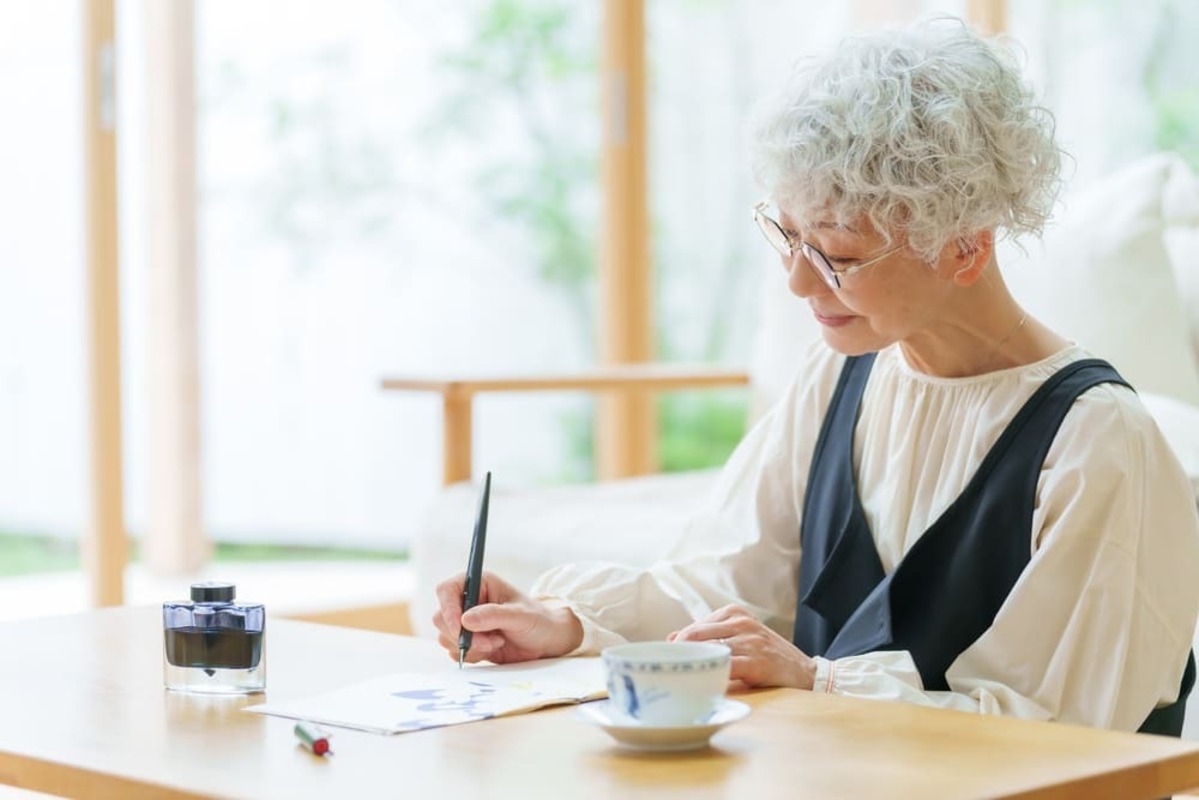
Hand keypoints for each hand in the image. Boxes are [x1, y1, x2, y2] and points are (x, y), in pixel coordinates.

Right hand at [432, 570, 583, 664]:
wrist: (546, 642)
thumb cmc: (538, 620)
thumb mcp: (520, 616)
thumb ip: (494, 615)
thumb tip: (465, 620)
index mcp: (479, 583)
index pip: (447, 590)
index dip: (447, 608)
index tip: (459, 627)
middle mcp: (468, 601)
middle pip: (441, 617)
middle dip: (462, 635)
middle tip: (490, 641)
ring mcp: (466, 622)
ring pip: (446, 637)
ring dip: (470, 646)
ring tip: (496, 643)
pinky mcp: (468, 641)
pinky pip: (454, 651)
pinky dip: (471, 655)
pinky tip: (492, 650)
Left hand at [668, 604, 815, 689]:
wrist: (805, 673)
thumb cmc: (767, 657)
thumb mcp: (739, 639)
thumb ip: (708, 637)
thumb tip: (671, 638)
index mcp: (735, 613)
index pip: (694, 627)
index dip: (678, 645)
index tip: (666, 660)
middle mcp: (741, 622)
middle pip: (696, 635)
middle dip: (678, 654)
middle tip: (667, 671)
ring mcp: (750, 640)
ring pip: (707, 650)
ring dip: (691, 665)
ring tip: (679, 679)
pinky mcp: (757, 661)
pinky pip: (725, 666)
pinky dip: (710, 675)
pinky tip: (702, 684)